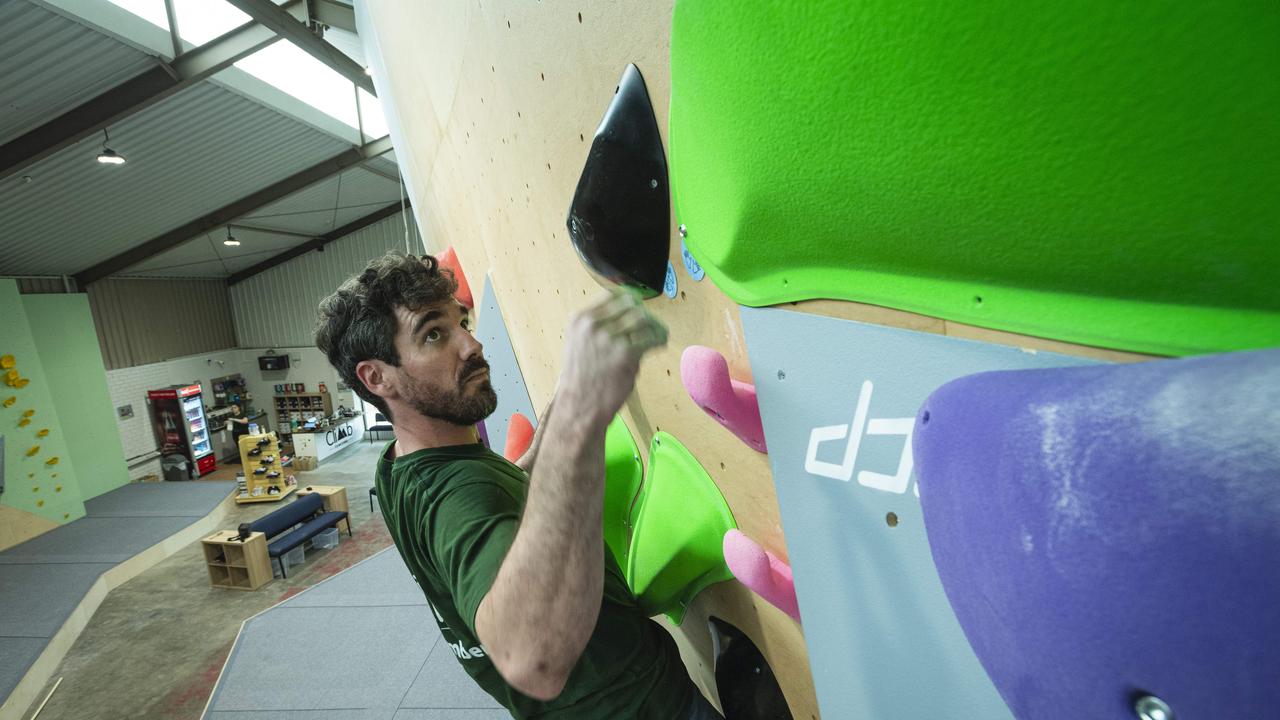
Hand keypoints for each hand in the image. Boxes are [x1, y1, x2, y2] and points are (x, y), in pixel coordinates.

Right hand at [558, 289, 667, 424]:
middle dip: (643, 314)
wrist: (579, 406)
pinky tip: (660, 343)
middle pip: (630, 304)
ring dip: (654, 326)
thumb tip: (631, 315)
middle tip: (651, 325)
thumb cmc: (582, 379)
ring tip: (658, 335)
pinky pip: (651, 337)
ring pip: (643, 318)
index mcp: (580, 319)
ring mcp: (609, 337)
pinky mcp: (625, 352)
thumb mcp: (580, 343)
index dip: (630, 301)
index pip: (612, 295)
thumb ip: (600, 327)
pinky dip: (659, 339)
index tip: (639, 309)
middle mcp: (592, 324)